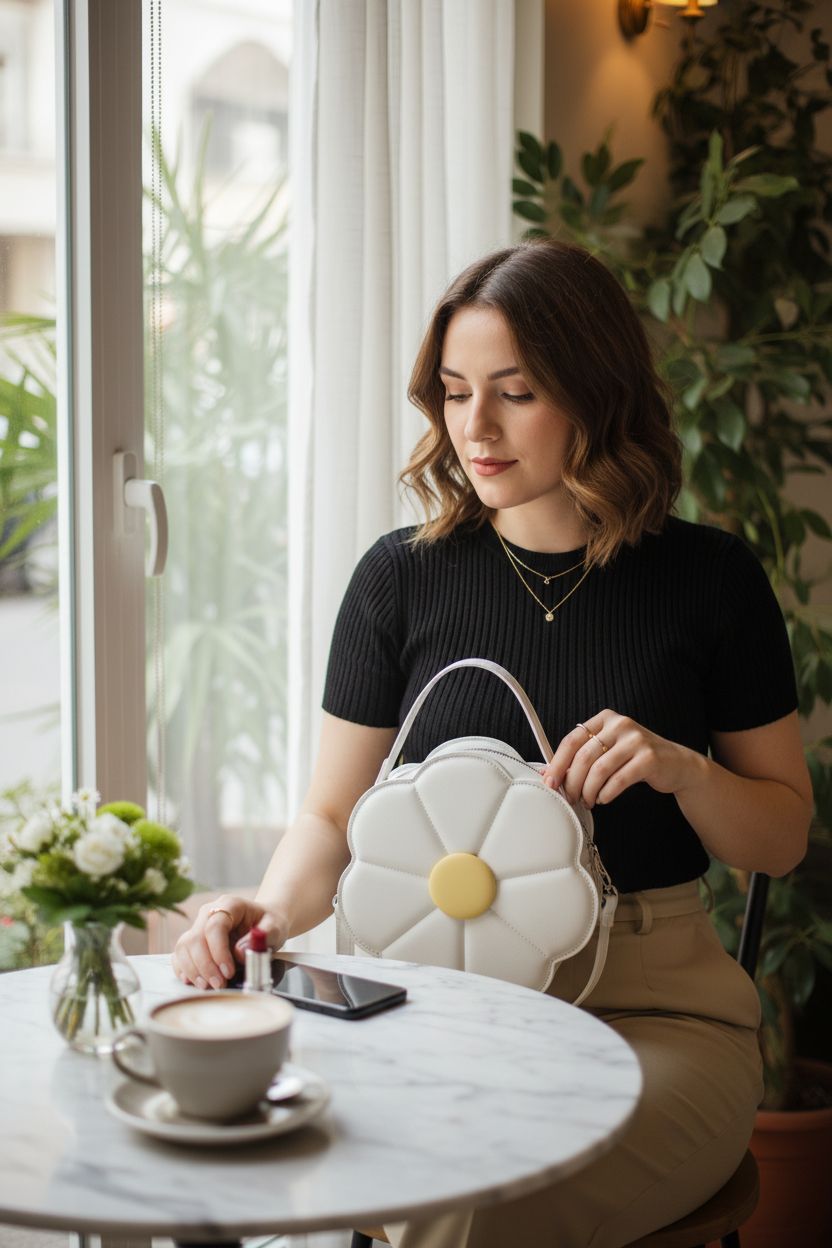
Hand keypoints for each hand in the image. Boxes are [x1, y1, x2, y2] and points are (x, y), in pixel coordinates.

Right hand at [171, 894, 287, 988]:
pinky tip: (193, 981)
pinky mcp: (193, 941)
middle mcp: (209, 913)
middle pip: (196, 938)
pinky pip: (180, 954)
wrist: (264, 923)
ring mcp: (198, 926)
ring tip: (208, 986)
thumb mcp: (276, 927)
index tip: (228, 971)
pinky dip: (183, 969)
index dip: (218, 950)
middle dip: (205, 965)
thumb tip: (240, 953)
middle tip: (219, 985)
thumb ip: (263, 936)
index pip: (215, 926)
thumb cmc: (269, 923)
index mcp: (230, 905)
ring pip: (184, 946)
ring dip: (193, 970)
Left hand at [541, 712, 699, 808]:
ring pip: (599, 770)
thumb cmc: (636, 757)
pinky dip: (606, 793)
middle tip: (570, 797)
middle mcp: (620, 725)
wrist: (676, 764)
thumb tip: (553, 774)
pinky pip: (618, 780)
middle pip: (584, 756)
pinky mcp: (648, 758)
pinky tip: (603, 799)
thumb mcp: (610, 748)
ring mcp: (636, 740)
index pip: (572, 740)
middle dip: (572, 782)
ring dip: (589, 791)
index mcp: (605, 718)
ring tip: (588, 800)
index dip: (558, 762)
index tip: (550, 781)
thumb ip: (585, 756)